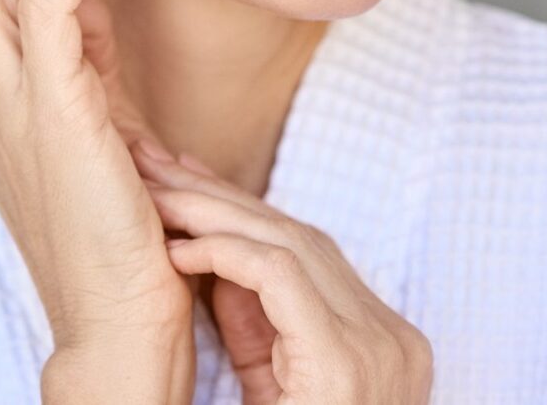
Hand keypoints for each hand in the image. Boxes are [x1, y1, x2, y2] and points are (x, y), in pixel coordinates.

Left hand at [129, 140, 433, 404]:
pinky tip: (178, 248)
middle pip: (303, 238)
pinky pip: (283, 278)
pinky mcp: (345, 363)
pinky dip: (226, 254)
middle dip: (223, 197)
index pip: (311, 254)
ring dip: (213, 214)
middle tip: (157, 163)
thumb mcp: (273, 390)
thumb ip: (256, 330)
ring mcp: (379, 350)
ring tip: (154, 194)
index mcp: (384, 345)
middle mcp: (392, 339)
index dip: (243, 213)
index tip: (186, 183)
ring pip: (292, 245)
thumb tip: (209, 261)